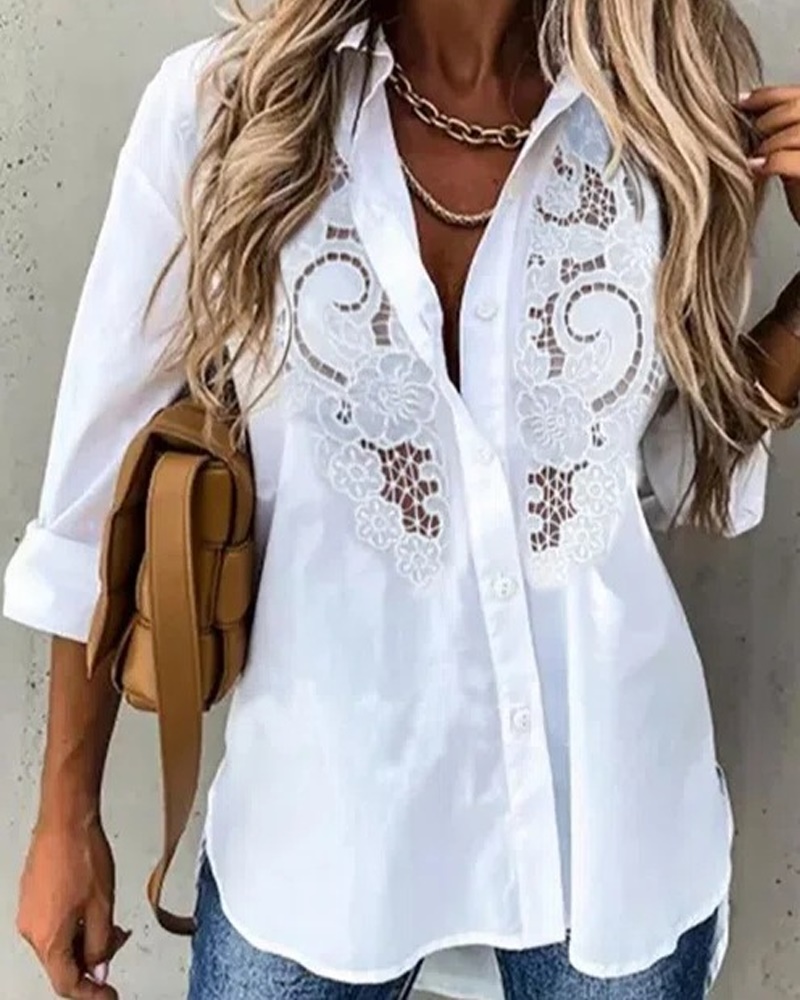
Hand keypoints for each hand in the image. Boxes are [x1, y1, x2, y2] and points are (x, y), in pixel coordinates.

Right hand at [17, 818, 130, 997]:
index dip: (91, 993)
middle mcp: (32, 930)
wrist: (66, 820)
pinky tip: (92, 907)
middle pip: (62, 962)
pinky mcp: (32, 896)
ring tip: (110, 921)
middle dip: (93, 959)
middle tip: (118, 943)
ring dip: (85, 939)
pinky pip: (53, 923)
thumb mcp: (103, 906)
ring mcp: (29, 912)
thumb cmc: (83, 855)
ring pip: (59, 942)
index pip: (67, 983)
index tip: (110, 995)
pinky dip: (75, 923)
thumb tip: (99, 968)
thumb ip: (101, 943)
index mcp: (48, 939)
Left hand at [739, 86, 799, 224]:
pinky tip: (757, 169)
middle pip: (796, 107)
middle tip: (752, 140)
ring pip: (794, 132)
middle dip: (766, 122)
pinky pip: (787, 159)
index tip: (742, 102)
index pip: (797, 95)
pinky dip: (769, 163)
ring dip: (766, 145)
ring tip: (755, 159)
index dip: (767, 95)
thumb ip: (778, 131)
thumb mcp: (790, 150)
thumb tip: (749, 114)